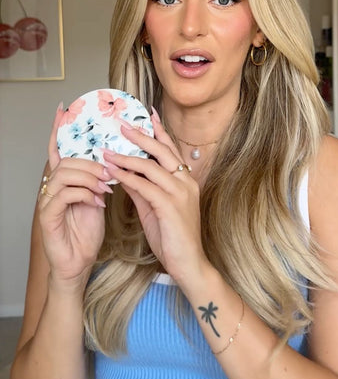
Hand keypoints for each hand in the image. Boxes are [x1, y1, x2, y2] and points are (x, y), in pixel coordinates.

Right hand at [37, 104, 111, 284]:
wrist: (78, 263)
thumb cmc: (87, 232)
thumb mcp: (97, 198)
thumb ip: (99, 178)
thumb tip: (113, 159)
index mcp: (64, 180)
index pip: (59, 149)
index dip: (59, 129)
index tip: (64, 108)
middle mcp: (52, 187)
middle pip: (67, 160)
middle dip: (91, 163)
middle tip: (110, 172)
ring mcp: (47, 201)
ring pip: (66, 174)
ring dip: (90, 177)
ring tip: (105, 188)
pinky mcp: (47, 216)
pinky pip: (64, 194)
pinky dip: (84, 195)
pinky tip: (97, 202)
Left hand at [103, 115, 208, 287]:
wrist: (189, 264)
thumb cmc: (173, 238)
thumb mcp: (154, 208)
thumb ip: (142, 189)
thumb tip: (124, 173)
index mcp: (186, 180)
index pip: (170, 150)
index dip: (159, 131)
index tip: (148, 114)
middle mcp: (186, 182)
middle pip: (162, 151)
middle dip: (141, 136)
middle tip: (122, 125)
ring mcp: (180, 193)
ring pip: (150, 166)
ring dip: (126, 157)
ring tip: (107, 151)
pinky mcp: (170, 206)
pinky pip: (145, 186)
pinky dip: (127, 177)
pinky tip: (113, 172)